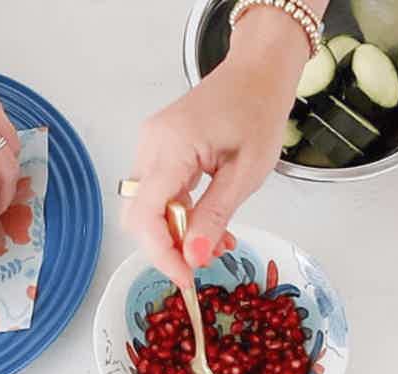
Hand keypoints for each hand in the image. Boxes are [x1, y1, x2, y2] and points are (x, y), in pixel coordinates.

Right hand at [122, 8, 311, 287]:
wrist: (256, 73)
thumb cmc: (258, 113)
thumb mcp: (246, 173)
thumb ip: (216, 216)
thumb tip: (194, 256)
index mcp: (172, 147)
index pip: (147, 214)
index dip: (161, 253)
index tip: (186, 277)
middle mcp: (150, 145)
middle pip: (139, 216)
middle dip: (167, 247)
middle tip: (202, 262)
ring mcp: (150, 147)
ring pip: (147, 209)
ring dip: (175, 234)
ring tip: (215, 243)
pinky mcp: (158, 151)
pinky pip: (158, 195)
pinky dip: (178, 217)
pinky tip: (206, 224)